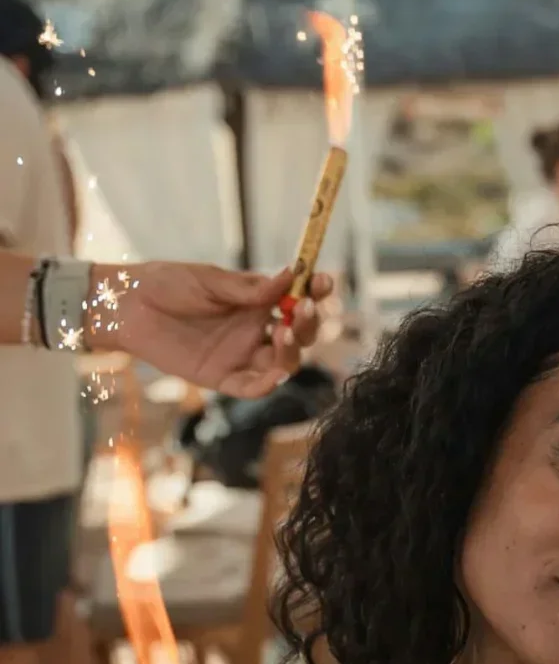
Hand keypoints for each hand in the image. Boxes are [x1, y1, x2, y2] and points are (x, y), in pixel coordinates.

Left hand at [97, 263, 332, 398]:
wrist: (127, 307)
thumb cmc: (166, 284)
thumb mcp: (208, 280)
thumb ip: (247, 287)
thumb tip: (290, 276)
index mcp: (256, 302)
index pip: (296, 299)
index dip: (315, 293)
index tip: (325, 282)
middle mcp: (255, 330)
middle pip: (298, 335)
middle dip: (308, 323)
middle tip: (303, 309)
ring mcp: (240, 355)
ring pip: (283, 363)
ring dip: (292, 351)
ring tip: (283, 333)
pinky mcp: (222, 377)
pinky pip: (253, 387)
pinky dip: (268, 384)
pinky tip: (275, 374)